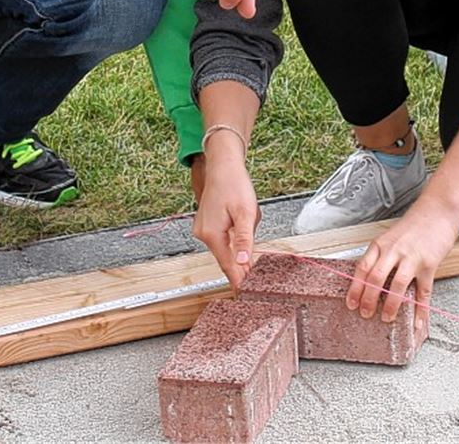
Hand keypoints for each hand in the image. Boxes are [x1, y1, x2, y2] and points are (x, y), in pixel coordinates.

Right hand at [191, 156, 260, 287]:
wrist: (223, 164)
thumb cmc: (234, 183)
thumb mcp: (246, 213)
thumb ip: (245, 240)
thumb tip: (243, 262)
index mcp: (212, 234)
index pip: (227, 265)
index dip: (239, 280)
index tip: (246, 293)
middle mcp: (203, 234)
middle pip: (225, 259)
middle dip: (240, 267)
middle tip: (255, 281)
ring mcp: (203, 229)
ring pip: (224, 249)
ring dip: (237, 252)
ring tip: (251, 257)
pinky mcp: (206, 224)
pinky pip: (221, 240)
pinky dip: (232, 243)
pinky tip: (241, 239)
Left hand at [346, 201, 458, 332]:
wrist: (437, 211)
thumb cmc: (414, 225)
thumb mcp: (390, 237)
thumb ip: (381, 255)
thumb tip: (371, 280)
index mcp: (380, 244)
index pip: (362, 268)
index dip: (355, 287)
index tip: (350, 302)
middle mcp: (393, 250)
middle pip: (375, 278)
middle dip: (368, 299)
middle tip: (365, 313)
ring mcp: (412, 258)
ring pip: (397, 285)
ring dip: (390, 305)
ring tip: (386, 318)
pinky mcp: (429, 264)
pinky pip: (423, 292)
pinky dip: (420, 310)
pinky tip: (418, 322)